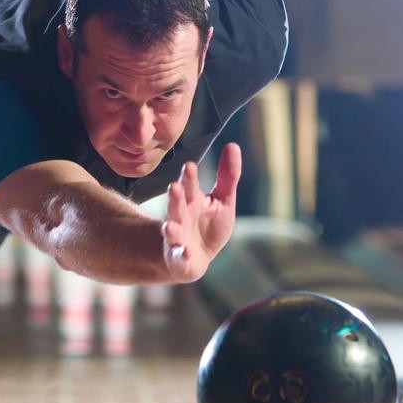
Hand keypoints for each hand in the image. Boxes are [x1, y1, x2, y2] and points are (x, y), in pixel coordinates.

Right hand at [161, 143, 240, 281]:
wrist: (194, 257)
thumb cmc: (208, 226)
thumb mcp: (223, 200)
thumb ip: (228, 176)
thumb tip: (233, 145)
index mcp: (192, 200)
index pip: (190, 186)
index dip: (190, 177)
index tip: (190, 166)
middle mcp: (181, 216)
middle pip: (178, 205)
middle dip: (176, 198)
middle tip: (175, 188)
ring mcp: (177, 237)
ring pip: (172, 229)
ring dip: (171, 227)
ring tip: (169, 225)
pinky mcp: (179, 256)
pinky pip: (179, 255)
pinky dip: (180, 254)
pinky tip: (184, 252)